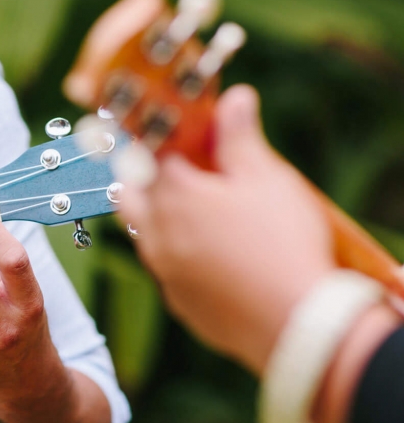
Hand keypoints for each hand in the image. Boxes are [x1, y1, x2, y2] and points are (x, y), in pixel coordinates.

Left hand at [117, 85, 336, 374]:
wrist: (294, 324)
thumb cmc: (281, 243)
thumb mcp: (266, 178)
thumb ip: (240, 137)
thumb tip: (233, 98)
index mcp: (170, 194)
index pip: (146, 149)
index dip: (159, 132)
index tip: (169, 123)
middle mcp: (154, 233)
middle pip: (129, 192)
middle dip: (144, 175)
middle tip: (180, 168)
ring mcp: (163, 271)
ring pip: (146, 233)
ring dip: (162, 217)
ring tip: (202, 211)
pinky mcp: (179, 302)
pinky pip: (168, 269)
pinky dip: (181, 254)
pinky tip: (215, 254)